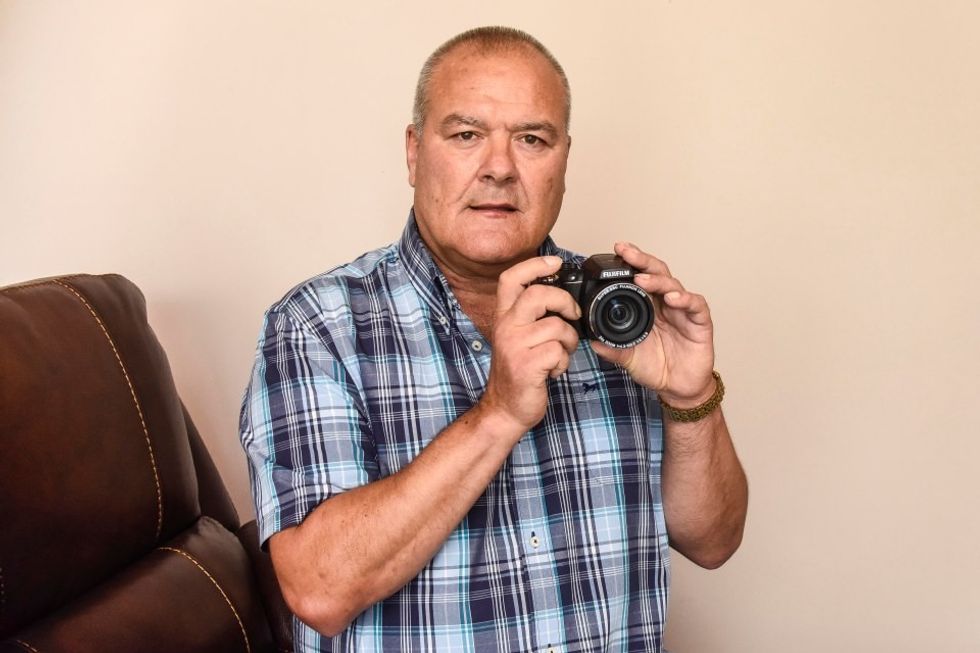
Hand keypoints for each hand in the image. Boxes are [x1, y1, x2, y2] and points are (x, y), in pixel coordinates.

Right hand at [480, 256, 581, 430]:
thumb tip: (560, 296)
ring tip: (561, 353)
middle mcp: (505, 327)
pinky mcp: (526, 365)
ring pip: (556, 326)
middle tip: (573, 314)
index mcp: (503, 317)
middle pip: (538, 295)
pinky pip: (558, 351)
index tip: (556, 261)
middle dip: (564, 301)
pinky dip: (563, 362)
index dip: (534, 265)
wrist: (505, 409)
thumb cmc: (517, 372)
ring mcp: (514, 346)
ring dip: (569, 341)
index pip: (511, 279)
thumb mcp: (518, 338)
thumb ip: (532, 317)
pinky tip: (554, 370)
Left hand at [590, 242, 715, 405]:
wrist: (678, 388)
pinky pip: (695, 305)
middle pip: (656, 273)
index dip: (630, 263)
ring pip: (674, 285)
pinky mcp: (700, 322)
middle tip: (626, 252)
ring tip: (643, 279)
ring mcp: (683, 311)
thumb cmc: (656, 368)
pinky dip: (685, 299)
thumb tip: (592, 341)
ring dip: (658, 280)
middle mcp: (665, 304)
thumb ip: (612, 349)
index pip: (639, 278)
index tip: (616, 251)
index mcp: (647, 307)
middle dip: (641, 261)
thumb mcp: (628, 358)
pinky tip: (673, 299)